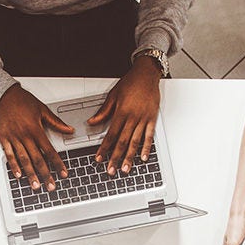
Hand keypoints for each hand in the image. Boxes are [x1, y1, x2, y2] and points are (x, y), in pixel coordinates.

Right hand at [0, 84, 74, 190]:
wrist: (5, 94)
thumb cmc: (23, 100)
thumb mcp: (42, 109)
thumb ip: (56, 122)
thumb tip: (70, 130)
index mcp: (36, 129)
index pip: (50, 151)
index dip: (57, 164)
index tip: (63, 173)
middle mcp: (25, 135)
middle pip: (37, 159)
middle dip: (45, 174)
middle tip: (51, 186)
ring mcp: (14, 138)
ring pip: (24, 160)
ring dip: (30, 174)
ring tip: (36, 185)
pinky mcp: (4, 138)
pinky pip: (9, 154)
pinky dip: (14, 165)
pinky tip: (19, 175)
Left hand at [90, 56, 161, 175]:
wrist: (147, 74)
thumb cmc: (130, 83)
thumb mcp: (113, 95)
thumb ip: (103, 112)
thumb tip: (91, 122)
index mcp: (121, 112)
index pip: (110, 134)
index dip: (104, 148)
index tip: (99, 158)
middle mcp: (133, 117)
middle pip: (122, 142)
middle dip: (115, 158)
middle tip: (111, 170)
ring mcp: (144, 119)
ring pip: (135, 142)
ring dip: (130, 157)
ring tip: (125, 168)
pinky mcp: (152, 119)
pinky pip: (150, 136)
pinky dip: (147, 148)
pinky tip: (143, 158)